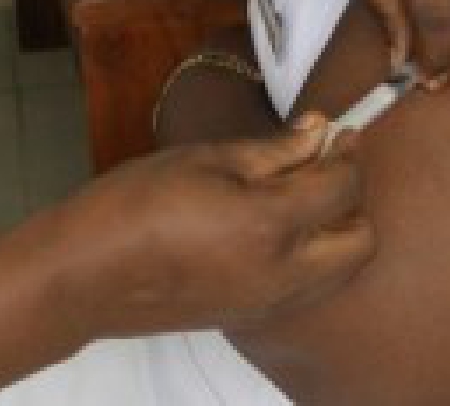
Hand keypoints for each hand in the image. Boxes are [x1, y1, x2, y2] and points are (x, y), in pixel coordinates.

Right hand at [51, 117, 371, 340]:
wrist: (89, 275)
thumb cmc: (138, 203)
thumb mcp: (205, 159)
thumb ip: (274, 150)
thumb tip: (320, 131)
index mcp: (273, 223)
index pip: (343, 186)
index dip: (346, 152)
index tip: (334, 130)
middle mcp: (286, 272)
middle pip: (360, 240)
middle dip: (352, 199)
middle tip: (320, 165)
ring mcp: (272, 303)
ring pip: (340, 270)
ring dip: (336, 231)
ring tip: (297, 196)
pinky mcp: (255, 318)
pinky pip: (309, 288)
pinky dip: (312, 257)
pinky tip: (273, 231)